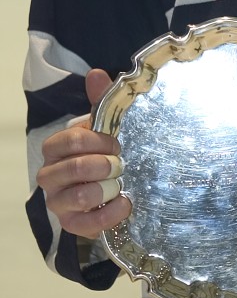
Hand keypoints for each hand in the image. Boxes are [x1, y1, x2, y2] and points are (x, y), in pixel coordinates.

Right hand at [36, 69, 131, 238]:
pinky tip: (125, 204)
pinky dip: (111, 213)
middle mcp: (51, 175)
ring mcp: (58, 202)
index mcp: (56, 148)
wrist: (109, 191)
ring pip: (79, 196)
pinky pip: (87, 223)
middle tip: (121, 164)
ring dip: (107, 188)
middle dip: (104, 164)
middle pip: (74, 167)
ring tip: (121, 184)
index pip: (69, 139)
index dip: (97, 140)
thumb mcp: (103, 128)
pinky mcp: (71, 224)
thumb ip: (101, 103)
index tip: (117, 143)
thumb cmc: (103, 155)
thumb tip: (97, 73)